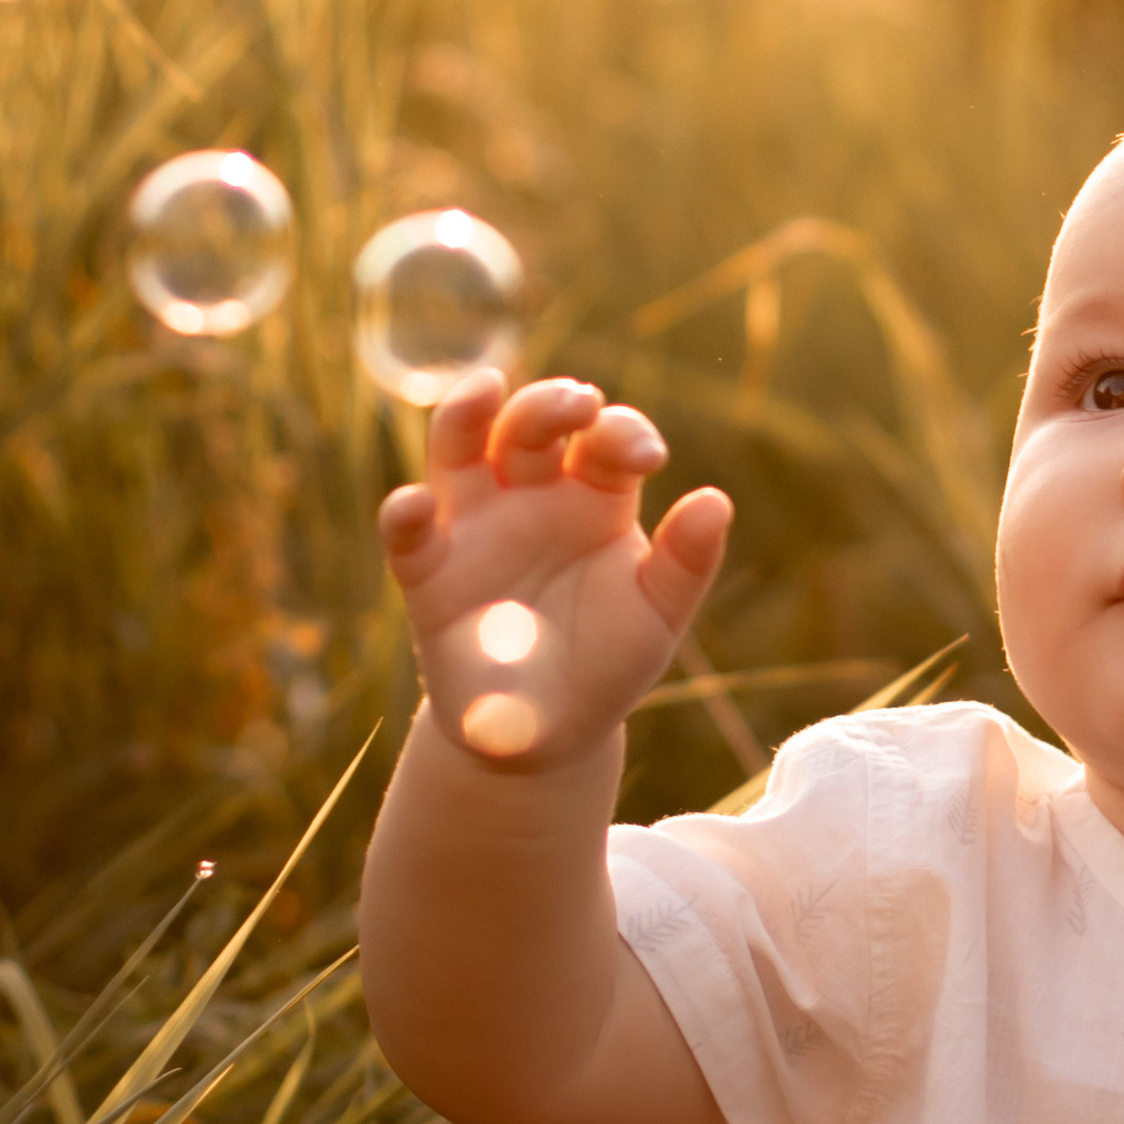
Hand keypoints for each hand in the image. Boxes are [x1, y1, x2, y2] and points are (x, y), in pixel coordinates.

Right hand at [380, 370, 733, 769]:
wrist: (552, 732)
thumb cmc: (610, 664)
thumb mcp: (658, 615)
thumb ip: (686, 562)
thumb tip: (718, 501)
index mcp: (595, 498)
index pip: (605, 440)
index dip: (624, 432)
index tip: (648, 458)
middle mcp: (532, 497)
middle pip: (531, 424)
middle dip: (551, 404)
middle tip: (578, 404)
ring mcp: (477, 526)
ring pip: (459, 448)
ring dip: (466, 414)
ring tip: (485, 391)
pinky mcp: (430, 572)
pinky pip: (408, 534)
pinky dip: (404, 514)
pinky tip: (415, 504)